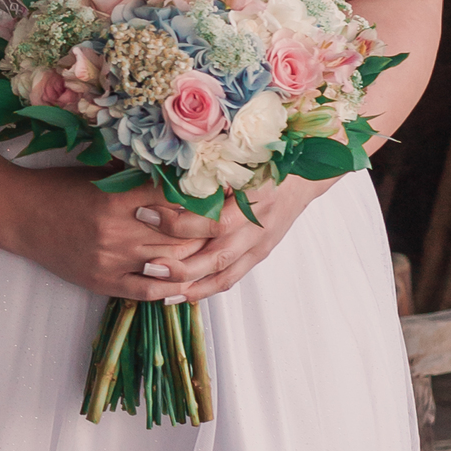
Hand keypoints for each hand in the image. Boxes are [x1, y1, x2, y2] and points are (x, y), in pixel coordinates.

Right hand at [0, 165, 332, 302]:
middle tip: (243, 223)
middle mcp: (117, 233)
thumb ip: (138, 171)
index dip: (208, 198)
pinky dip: (171, 289)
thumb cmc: (61, 185)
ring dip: (197, 260)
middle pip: (180, 237)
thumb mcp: (100, 171)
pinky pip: (146, 291)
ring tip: (224, 251)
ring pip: (169, 266)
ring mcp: (111, 262)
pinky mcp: (103, 282)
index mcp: (117, 199)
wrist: (19, 215)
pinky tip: (190, 283)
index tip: (236, 192)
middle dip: (213, 230)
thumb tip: (182, 160)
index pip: (176, 200)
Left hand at [135, 175, 334, 301]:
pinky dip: (206, 289)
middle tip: (145, 266)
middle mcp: (256, 226)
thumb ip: (209, 167)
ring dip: (189, 285)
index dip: (177, 222)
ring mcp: (259, 244)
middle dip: (178, 265)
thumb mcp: (241, 156)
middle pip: (215, 256)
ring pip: (222, 274)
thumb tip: (164, 169)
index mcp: (252, 198)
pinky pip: (232, 278)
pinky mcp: (259, 254)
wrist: (305, 173)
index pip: (212, 220)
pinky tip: (182, 295)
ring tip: (158, 290)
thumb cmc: (268, 157)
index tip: (145, 214)